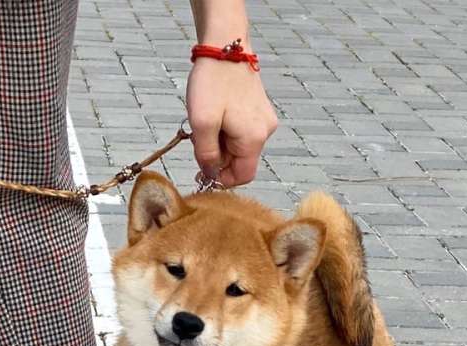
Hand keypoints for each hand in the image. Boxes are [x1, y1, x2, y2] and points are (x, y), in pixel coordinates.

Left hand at [186, 57, 277, 186]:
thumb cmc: (213, 82)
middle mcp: (265, 132)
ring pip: (239, 147)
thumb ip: (206, 155)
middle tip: (200, 137)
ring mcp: (264, 120)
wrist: (224, 46)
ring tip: (208, 121)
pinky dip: (226, 129)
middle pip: (240, 161)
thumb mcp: (202, 124)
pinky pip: (242, 132)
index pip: (243, 176)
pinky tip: (217, 113)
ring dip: (221, 142)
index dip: (222, 178)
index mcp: (254, 139)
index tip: (203, 167)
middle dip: (219, 156)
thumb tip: (210, 174)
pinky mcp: (259, 110)